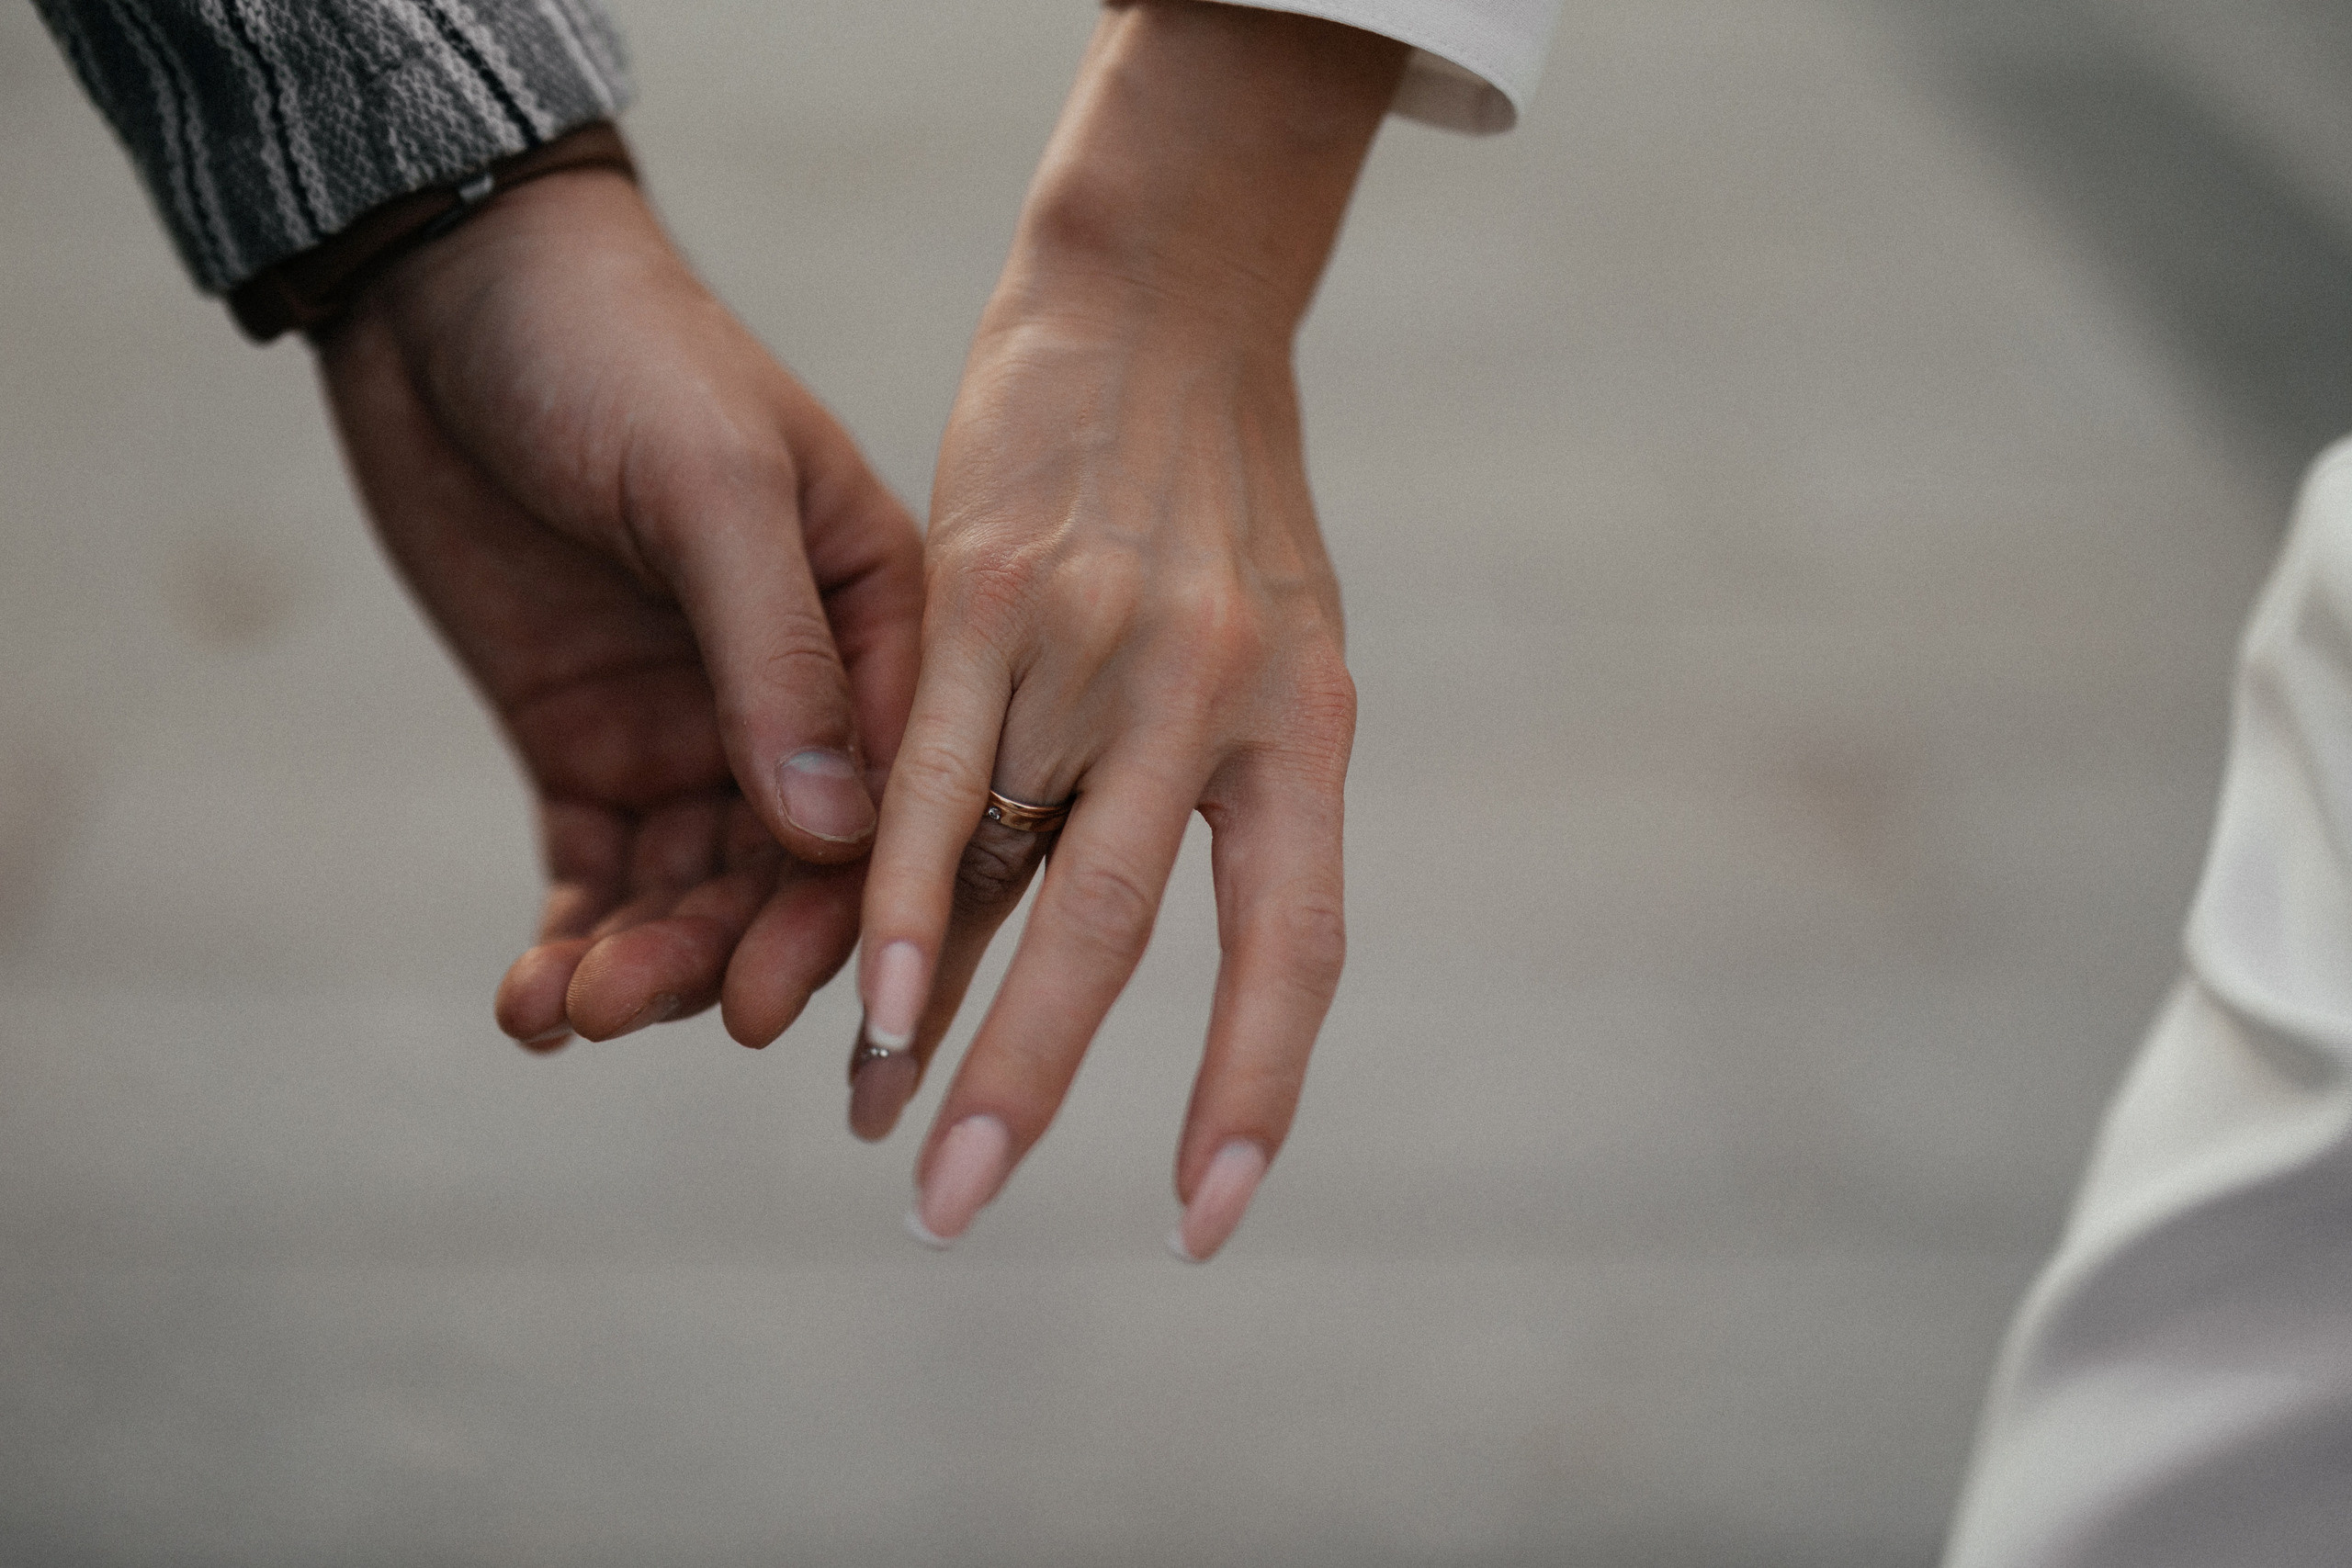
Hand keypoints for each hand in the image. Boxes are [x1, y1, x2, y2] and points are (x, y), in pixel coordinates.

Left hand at [316, 167, 922, 1050]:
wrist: (449, 292)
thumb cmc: (616, 352)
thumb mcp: (710, 484)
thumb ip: (777, 654)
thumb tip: (837, 834)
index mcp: (886, 622)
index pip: (904, 790)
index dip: (857, 903)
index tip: (794, 992)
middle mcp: (807, 696)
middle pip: (800, 869)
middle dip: (735, 951)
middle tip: (658, 1007)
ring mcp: (697, 728)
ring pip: (697, 893)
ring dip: (642, 962)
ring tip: (573, 1010)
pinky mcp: (591, 748)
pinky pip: (600, 875)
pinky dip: (572, 943)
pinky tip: (530, 1004)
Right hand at [849, 1, 1404, 1258]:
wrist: (1160, 304)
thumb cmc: (1214, 505)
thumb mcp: (1271, 651)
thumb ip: (1212, 793)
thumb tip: (1100, 956)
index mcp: (1309, 727)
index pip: (1295, 948)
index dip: (1249, 1091)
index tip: (1201, 1223)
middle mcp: (1216, 694)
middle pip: (1122, 930)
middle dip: (1030, 1084)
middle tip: (956, 1214)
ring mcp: (1100, 638)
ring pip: (1006, 858)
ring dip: (932, 1008)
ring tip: (877, 1127)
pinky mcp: (990, 586)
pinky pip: (929, 765)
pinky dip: (891, 885)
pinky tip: (852, 985)